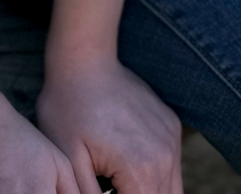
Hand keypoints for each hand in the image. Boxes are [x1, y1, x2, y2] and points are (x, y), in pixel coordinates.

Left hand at [37, 56, 181, 193]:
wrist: (84, 59)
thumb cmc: (68, 108)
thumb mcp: (70, 162)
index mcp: (141, 169)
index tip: (103, 190)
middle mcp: (165, 156)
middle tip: (110, 183)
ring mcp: (171, 139)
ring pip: (172, 189)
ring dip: (149, 191)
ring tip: (119, 178)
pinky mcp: (172, 126)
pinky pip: (171, 165)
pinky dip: (156, 174)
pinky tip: (129, 164)